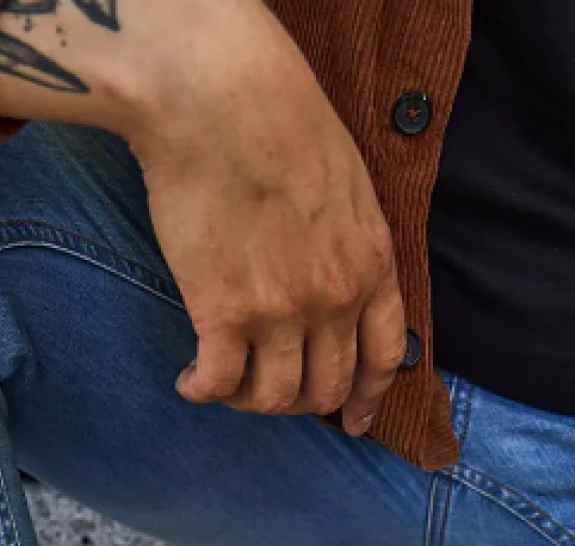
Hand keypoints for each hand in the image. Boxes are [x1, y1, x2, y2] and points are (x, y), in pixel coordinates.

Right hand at [0, 0, 404, 434]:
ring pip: (273, 397)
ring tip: (224, 381)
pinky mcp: (225, 314)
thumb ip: (348, 240)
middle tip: (264, 389)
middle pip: (325, 387)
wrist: (218, 96)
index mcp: (370, 262)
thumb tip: (333, 277)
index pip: (384, 356)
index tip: (350, 420)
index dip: (367, 398)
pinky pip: (219, 383)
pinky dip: (203, 391)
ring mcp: (282, 312)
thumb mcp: (347, 182)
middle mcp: (335, 298)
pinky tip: (189, 381)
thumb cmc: (276, 117)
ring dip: (247, 400)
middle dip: (296, 401)